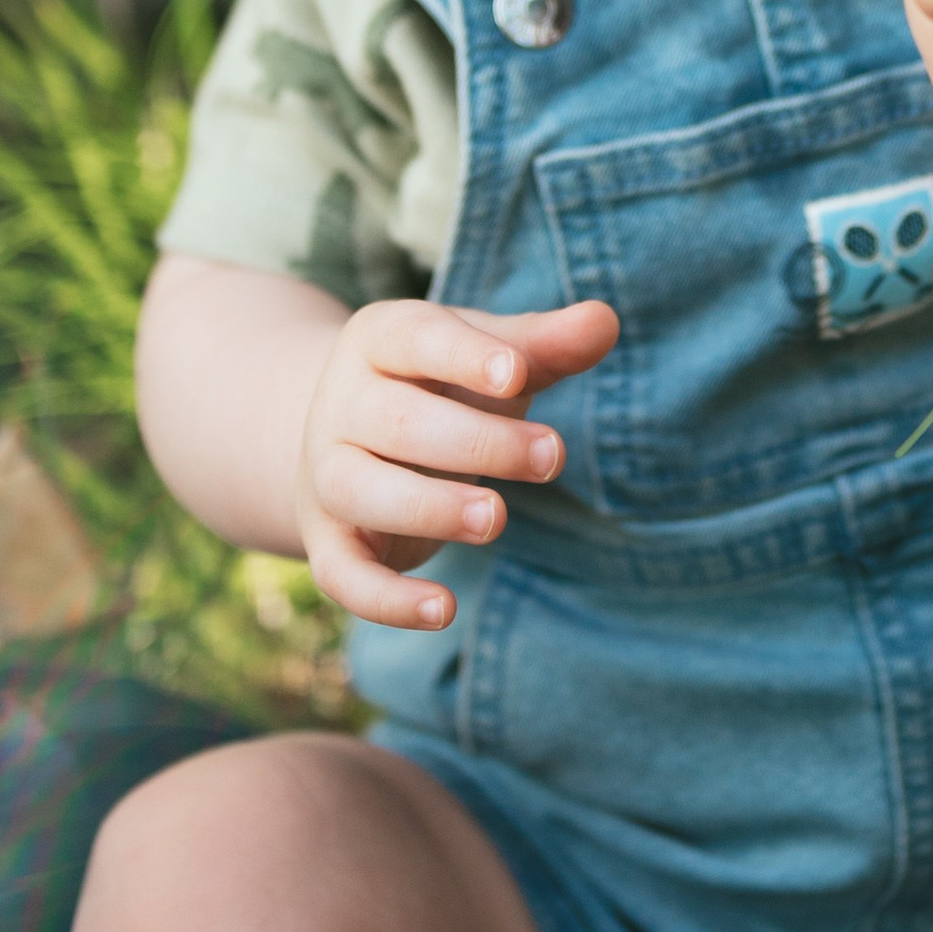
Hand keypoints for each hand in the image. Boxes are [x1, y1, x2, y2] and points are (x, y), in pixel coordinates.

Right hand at [295, 295, 617, 628]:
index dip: (463, 356)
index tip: (516, 374)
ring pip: (360, 491)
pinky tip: (444, 610)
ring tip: (496, 518)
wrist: (347, 438)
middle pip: (396, 420)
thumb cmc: (440, 388)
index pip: (416, 338)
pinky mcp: (329, 542)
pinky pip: (343, 575)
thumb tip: (606, 320)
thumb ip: (544, 345)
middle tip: (552, 456)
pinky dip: (387, 599)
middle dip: (476, 441)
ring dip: (429, 508)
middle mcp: (341, 403)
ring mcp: (327, 474)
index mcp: (380, 339)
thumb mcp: (489, 360)